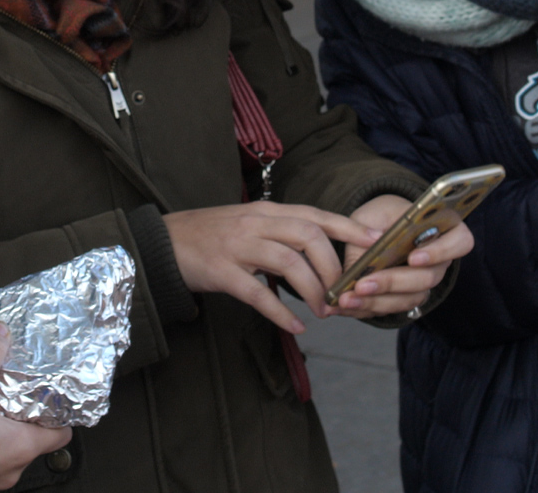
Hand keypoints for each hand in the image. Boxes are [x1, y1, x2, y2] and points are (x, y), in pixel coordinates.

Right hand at [0, 323, 70, 490]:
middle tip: (18, 400)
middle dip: (27, 420)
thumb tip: (1, 333)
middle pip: (35, 442)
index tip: (52, 400)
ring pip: (10, 454)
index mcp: (22, 446)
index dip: (59, 416)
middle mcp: (13, 467)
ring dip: (4, 435)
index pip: (61, 435)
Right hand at [164, 202, 380, 330]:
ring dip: (312, 289)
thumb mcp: (248, 225)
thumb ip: (280, 234)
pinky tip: (296, 326)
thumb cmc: (210, 237)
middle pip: (308, 235)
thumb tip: (319, 253)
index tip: (374, 240)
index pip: (315, 214)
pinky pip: (258, 293)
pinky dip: (281, 312)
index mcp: (266, 211)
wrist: (162, 244)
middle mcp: (255, 223)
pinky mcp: (221, 271)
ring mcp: (237, 246)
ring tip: (323, 312)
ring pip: (287, 261)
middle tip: (342, 292)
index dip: (347, 226)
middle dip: (332, 265)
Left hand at [333, 194, 472, 317]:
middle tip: (362, 284)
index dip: (440, 252)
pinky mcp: (407, 297)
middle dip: (392, 282)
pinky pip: (393, 307)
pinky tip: (347, 304)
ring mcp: (425, 281)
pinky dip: (368, 307)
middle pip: (427, 277)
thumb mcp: (372, 216)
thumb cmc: (380, 216)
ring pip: (410, 298)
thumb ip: (368, 235)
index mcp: (444, 230)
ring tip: (347, 298)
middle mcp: (440, 260)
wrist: (376, 226)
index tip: (413, 257)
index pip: (460, 242)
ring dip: (377, 301)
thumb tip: (362, 262)